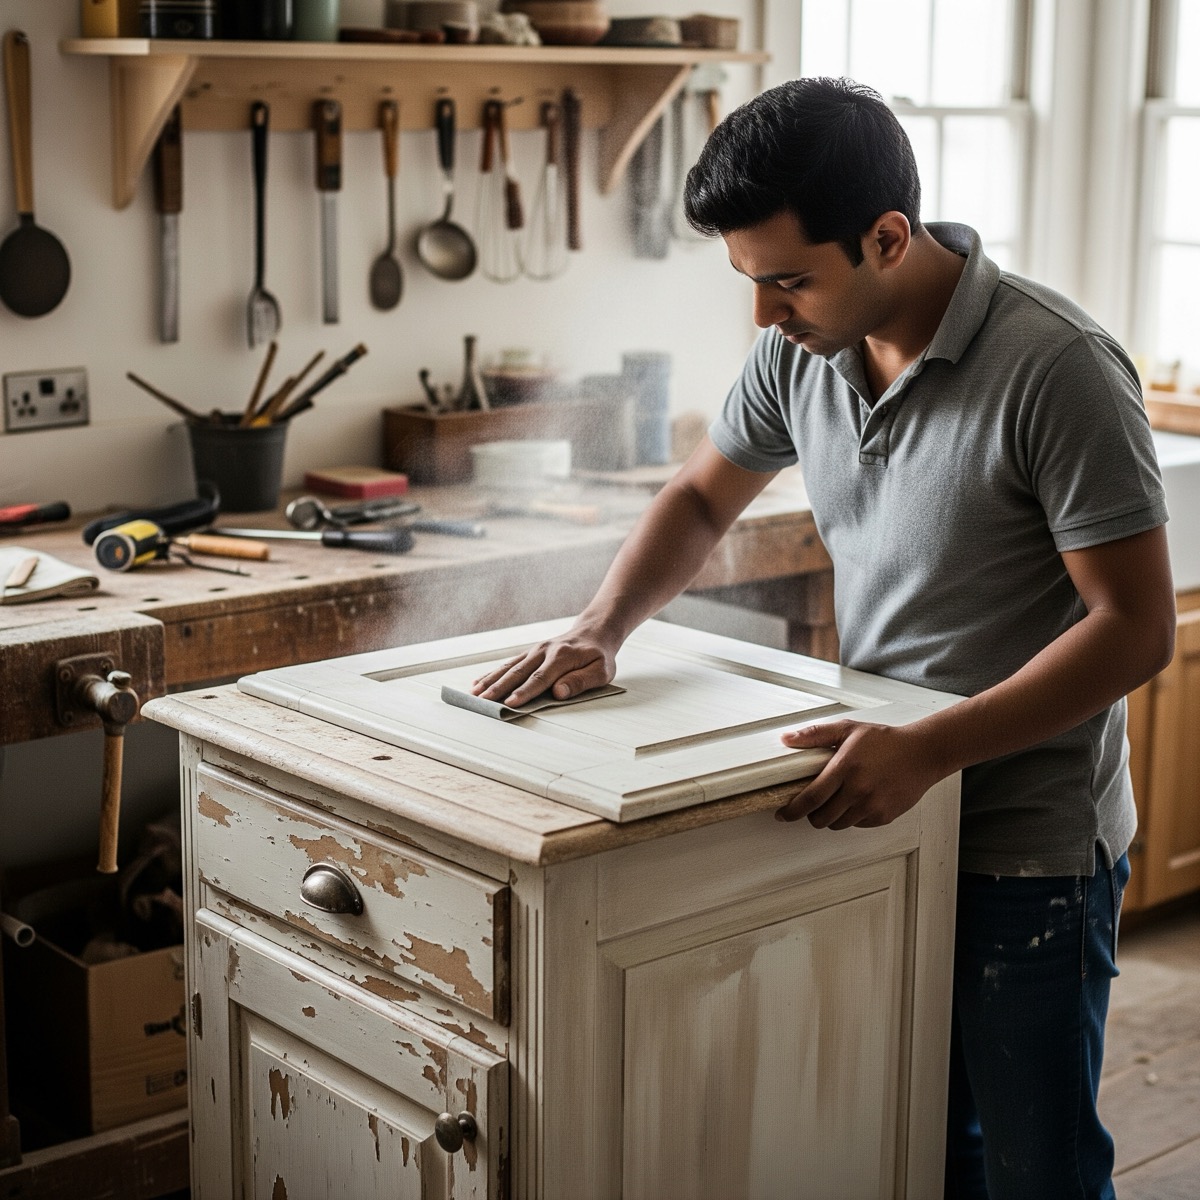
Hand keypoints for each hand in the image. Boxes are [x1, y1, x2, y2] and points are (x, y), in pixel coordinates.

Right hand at [471, 625, 618, 706]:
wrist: (593, 633)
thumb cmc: (598, 657)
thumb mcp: (601, 671)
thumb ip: (580, 681)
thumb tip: (558, 692)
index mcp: (562, 657)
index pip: (540, 678)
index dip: (525, 692)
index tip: (510, 703)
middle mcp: (544, 651)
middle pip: (518, 672)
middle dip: (499, 688)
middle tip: (482, 702)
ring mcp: (534, 651)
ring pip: (508, 667)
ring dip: (490, 681)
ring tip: (473, 695)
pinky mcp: (528, 653)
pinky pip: (508, 664)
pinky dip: (491, 674)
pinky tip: (477, 683)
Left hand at [775, 720, 944, 829]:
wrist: (922, 754)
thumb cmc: (885, 741)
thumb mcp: (848, 730)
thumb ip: (816, 734)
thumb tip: (787, 738)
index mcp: (845, 767)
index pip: (811, 797)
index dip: (793, 810)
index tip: (784, 814)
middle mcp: (858, 789)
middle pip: (822, 817)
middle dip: (810, 815)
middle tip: (810, 806)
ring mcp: (872, 805)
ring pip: (838, 824)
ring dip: (830, 817)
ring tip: (834, 801)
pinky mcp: (884, 816)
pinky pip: (858, 824)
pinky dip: (851, 817)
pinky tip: (855, 801)